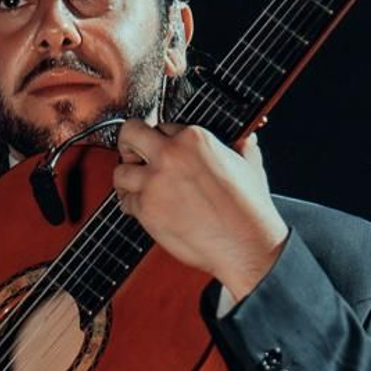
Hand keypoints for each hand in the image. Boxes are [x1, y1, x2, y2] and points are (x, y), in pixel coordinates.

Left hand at [110, 122, 288, 299]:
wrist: (246, 245)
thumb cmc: (249, 211)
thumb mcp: (250, 167)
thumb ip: (242, 148)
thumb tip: (244, 142)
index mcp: (195, 139)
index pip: (162, 126)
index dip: (162, 139)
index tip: (162, 149)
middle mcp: (171, 156)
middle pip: (130, 133)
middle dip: (129, 143)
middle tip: (133, 155)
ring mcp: (155, 182)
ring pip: (120, 170)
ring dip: (127, 179)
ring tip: (138, 186)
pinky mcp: (146, 210)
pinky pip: (126, 202)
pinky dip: (133, 206)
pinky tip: (147, 209)